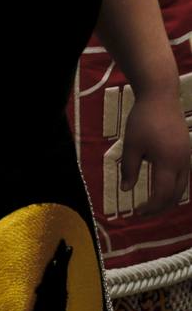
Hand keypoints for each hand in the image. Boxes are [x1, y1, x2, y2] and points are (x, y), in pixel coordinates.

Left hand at [122, 92, 191, 215]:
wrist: (161, 98)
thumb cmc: (143, 120)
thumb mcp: (131, 145)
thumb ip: (129, 169)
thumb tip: (125, 190)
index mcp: (169, 163)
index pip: (162, 195)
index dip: (151, 207)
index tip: (137, 212)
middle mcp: (183, 164)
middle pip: (176, 195)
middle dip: (161, 207)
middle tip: (144, 212)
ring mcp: (187, 158)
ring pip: (183, 187)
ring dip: (168, 199)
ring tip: (152, 204)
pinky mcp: (187, 152)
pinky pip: (184, 177)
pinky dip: (174, 187)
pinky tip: (161, 187)